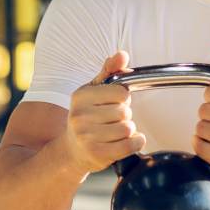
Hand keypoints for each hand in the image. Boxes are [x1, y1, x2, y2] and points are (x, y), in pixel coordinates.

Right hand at [63, 51, 145, 173]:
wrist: (73, 149)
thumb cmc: (87, 116)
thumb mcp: (94, 90)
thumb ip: (110, 71)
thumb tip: (122, 55)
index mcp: (80, 96)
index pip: (121, 92)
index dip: (123, 97)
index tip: (114, 102)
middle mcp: (80, 116)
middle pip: (125, 112)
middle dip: (125, 115)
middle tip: (113, 119)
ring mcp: (87, 136)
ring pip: (128, 128)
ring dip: (128, 130)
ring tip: (116, 131)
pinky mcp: (97, 154)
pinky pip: (130, 144)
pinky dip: (136, 142)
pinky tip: (129, 140)